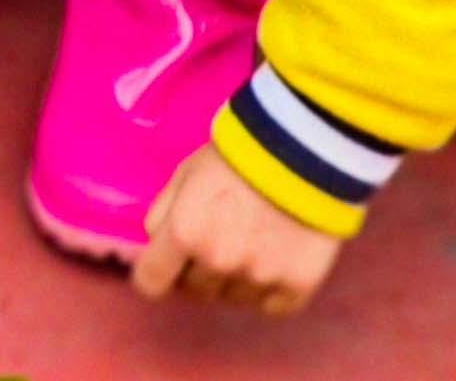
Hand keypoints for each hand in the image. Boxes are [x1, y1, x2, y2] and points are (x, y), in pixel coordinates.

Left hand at [131, 147, 342, 313]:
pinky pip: (272, 305)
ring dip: (234, 279)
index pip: (151, 282)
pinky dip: (270, 290)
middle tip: (217, 238)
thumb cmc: (236, 156)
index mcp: (183, 233)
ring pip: (232, 298)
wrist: (304, 150)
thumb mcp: (184, 174)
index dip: (156, 273)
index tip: (166, 264)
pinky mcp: (297, 285)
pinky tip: (275, 259)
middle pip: (194, 289)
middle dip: (198, 268)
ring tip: (250, 243)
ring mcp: (259, 277)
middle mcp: (218, 261)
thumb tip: (151, 248)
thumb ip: (161, 215)